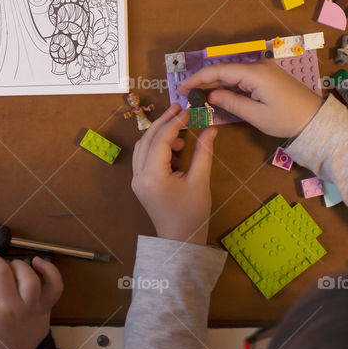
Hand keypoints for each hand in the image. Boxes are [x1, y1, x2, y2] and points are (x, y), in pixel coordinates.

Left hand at [131, 103, 215, 245]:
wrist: (180, 240)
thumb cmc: (192, 214)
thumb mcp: (200, 181)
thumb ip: (203, 152)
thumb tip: (211, 128)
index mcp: (153, 176)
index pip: (161, 140)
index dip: (174, 122)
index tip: (187, 110)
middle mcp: (139, 176)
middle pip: (147, 139)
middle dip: (164, 122)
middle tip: (179, 108)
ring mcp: (136, 179)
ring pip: (143, 146)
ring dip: (159, 134)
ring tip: (182, 134)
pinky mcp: (139, 182)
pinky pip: (144, 156)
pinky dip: (157, 146)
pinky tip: (175, 149)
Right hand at [178, 61, 323, 138]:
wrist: (314, 119)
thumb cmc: (286, 119)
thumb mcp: (256, 115)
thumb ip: (231, 103)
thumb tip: (210, 95)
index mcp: (254, 73)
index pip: (218, 71)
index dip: (198, 78)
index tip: (182, 87)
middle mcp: (257, 66)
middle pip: (223, 69)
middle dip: (203, 80)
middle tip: (185, 92)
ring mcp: (263, 69)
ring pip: (231, 73)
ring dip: (214, 82)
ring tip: (196, 94)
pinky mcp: (266, 76)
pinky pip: (241, 76)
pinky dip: (227, 84)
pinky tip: (216, 92)